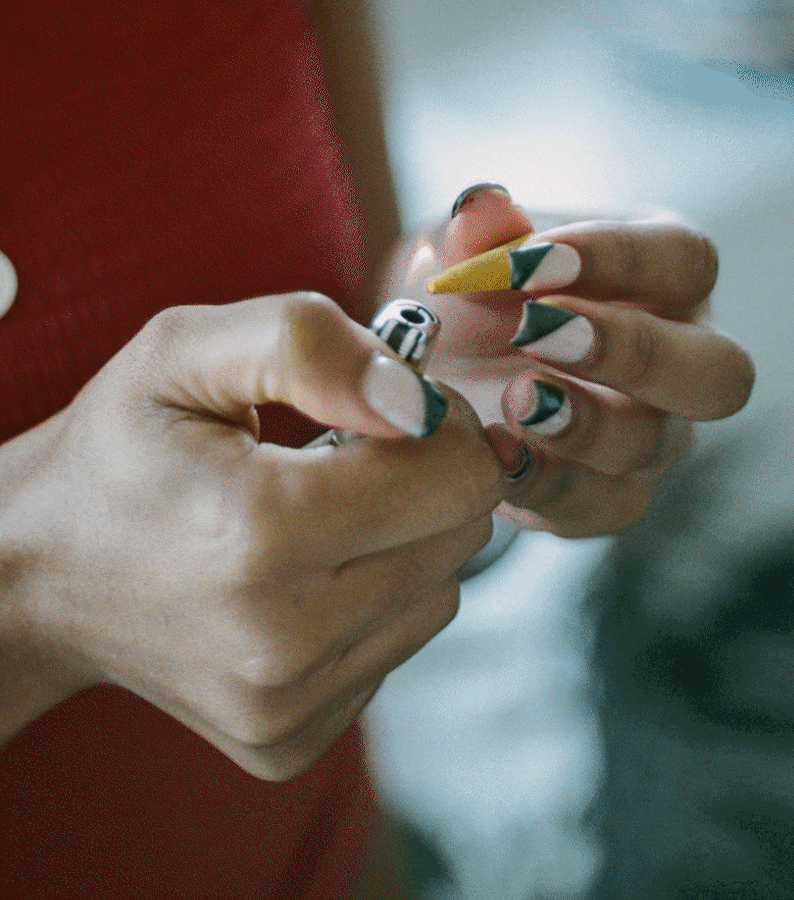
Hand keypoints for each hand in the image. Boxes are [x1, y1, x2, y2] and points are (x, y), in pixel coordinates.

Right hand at [0, 293, 500, 777]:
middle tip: (350, 456)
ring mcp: (286, 705)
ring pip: (439, 595)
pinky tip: (303, 579)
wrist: (38, 576)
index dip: (442, 424)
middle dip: (426, 479)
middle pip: (461, 538)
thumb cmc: (119, 453)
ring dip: (404, 543)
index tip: (391, 407)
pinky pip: (396, 649)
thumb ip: (305, 344)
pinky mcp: (290, 739)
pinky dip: (373, 603)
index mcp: (261, 533)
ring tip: (319, 517)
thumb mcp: (184, 353)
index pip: (460, 479)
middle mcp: (281, 641)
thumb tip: (415, 400)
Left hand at [396, 185, 754, 537]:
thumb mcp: (465, 253)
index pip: (682, 260)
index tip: (528, 261)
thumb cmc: (474, 298)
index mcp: (664, 276)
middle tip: (536, 331)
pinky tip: (495, 452)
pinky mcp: (608, 495)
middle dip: (630, 352)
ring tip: (512, 398)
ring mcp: (653, 435)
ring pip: (655, 443)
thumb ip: (479, 234)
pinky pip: (599, 504)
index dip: (616, 259)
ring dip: (584, 422)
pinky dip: (546, 483)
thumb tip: (483, 205)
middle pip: (716, 370)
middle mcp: (680, 359)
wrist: (440, 376)